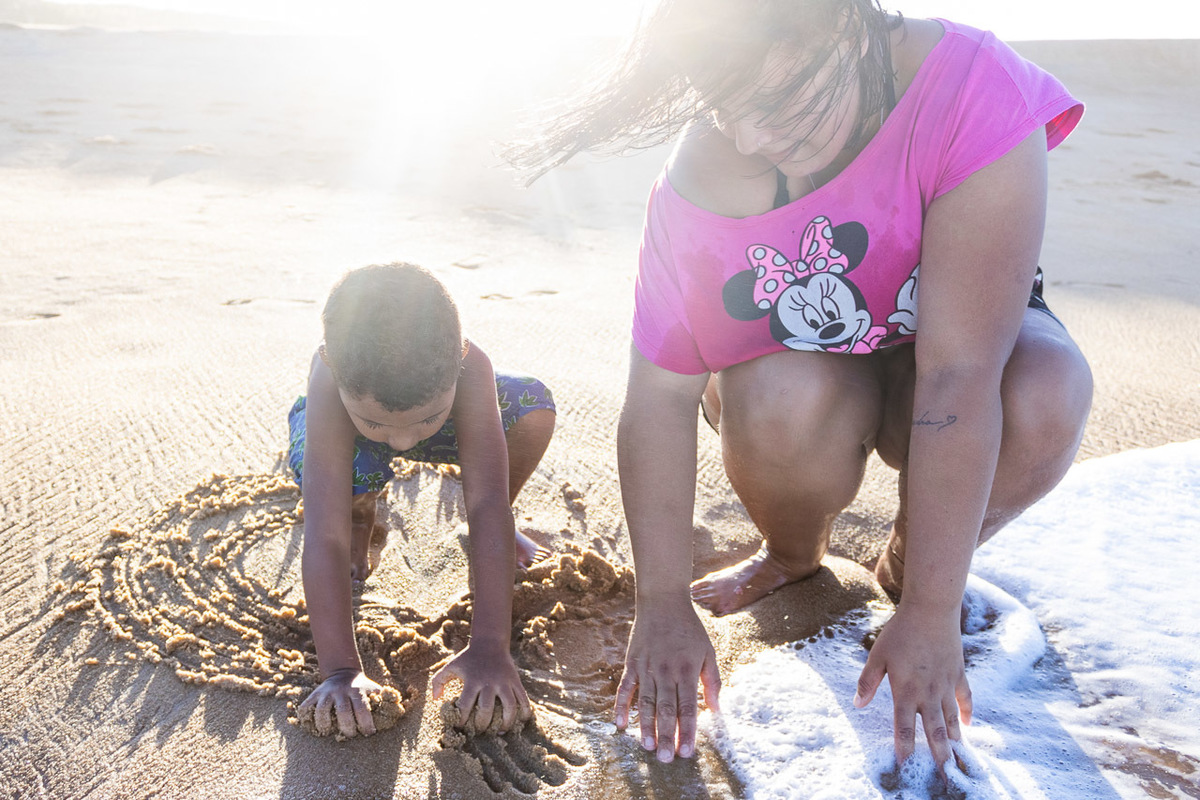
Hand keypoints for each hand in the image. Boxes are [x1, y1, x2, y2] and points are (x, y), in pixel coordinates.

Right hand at [299, 668, 382, 738]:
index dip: (366, 724)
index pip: (362, 709)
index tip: (369, 733)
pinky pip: (306, 707)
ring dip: (324, 725)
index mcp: (357, 690)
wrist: (343, 671)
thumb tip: (397, 709)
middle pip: (343, 712)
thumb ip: (382, 698)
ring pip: (322, 710)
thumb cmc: (361, 686)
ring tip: (328, 732)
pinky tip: (311, 726)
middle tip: (350, 735)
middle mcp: (341, 691)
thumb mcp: (373, 688)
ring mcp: (326, 693)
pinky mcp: (314, 695)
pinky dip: (306, 717)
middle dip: (347, 728)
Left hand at [431, 640, 531, 732]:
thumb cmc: (468, 658)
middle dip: (482, 725)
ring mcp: (504, 682)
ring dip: (505, 723)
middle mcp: (489, 682)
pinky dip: (524, 712)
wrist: (490, 642)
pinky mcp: (515, 681)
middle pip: (486, 710)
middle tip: (479, 731)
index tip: (460, 726)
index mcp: (472, 680)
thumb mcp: (451, 666)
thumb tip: (436, 699)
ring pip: (509, 707)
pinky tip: (520, 720)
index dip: (462, 720)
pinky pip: (523, 699)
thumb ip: (438, 681)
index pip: (465, 706)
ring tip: (500, 731)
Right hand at [614, 597, 720, 762]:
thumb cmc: (689, 628)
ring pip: (645, 703)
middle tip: (666, 759)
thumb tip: (716, 709)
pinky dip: (621, 707)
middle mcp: (666, 671)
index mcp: (687, 670)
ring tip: (647, 747)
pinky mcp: (632, 663)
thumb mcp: (708, 651)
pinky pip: (624, 688)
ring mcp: (646, 667)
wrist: (662, 601)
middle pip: (665, 709)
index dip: (688, 731)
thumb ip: (713, 681)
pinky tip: (620, 725)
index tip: (687, 752)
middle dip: (666, 736)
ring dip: (645, 726)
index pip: (688, 707)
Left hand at [854, 602, 971, 766]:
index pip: (904, 726)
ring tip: (957, 758)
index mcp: (906, 690)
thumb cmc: (900, 632)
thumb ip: (868, 681)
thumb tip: (858, 704)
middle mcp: (928, 692)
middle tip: (943, 774)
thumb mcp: (878, 655)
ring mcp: (946, 684)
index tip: (905, 765)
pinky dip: (966, 712)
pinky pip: (965, 698)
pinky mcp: (958, 673)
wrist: (931, 610)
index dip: (904, 747)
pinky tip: (967, 725)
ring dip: (953, 739)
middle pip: (933, 730)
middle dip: (937, 754)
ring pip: (951, 719)